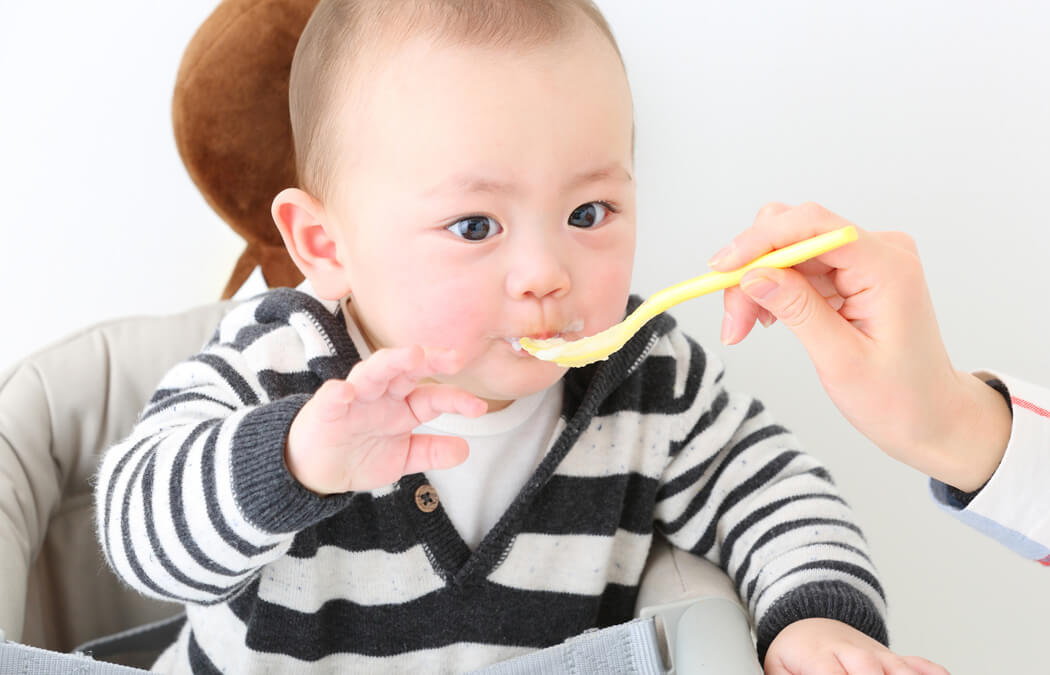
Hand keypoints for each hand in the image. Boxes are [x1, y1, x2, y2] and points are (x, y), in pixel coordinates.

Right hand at [285, 345, 486, 493]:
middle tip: (453, 357)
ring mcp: (353, 400)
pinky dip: (338, 393)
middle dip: (429, 360)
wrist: (316, 470)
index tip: (478, 408)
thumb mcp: (402, 458)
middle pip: (406, 371)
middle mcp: (381, 396)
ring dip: (391, 362)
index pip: (433, 396)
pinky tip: (346, 391)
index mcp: (402, 405)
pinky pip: (331, 398)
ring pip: (372, 372)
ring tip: (412, 355)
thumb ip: (431, 452)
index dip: (456, 400)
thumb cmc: (360, 454)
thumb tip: (465, 450)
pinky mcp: (325, 411)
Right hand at [710, 202, 1010, 491]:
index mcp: (887, 266)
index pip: (812, 225)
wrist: (932, 418)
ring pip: (787, 250)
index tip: (720, 269)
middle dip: (752, 268)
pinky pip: (798, 266)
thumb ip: (798, 310)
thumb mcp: (841, 360)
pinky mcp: (853, 274)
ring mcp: (865, 260)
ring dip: (756, 283)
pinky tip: (765, 320)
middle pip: (793, 232)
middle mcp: (878, 251)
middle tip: (731, 321)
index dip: (759, 241)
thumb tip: (753, 274)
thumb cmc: (899, 399)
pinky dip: (771, 290)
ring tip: (741, 328)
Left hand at [764, 618, 947, 674]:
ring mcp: (879, 655)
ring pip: (902, 669)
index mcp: (819, 656)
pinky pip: (924, 667)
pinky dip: (932, 674)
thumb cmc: (796, 653)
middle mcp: (854, 654)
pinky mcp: (897, 659)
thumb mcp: (777, 667)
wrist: (810, 622)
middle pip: (872, 672)